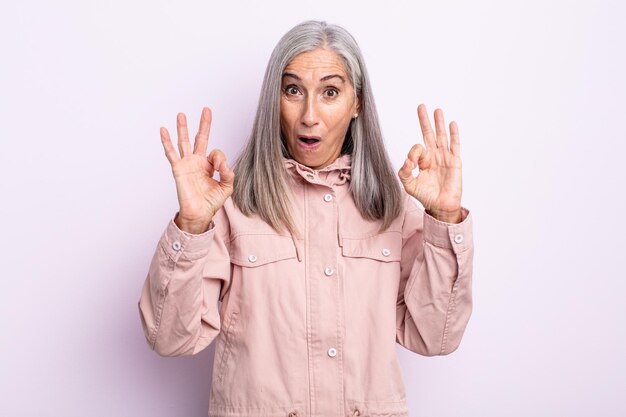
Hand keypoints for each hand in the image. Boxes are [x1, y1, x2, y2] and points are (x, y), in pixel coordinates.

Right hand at [160, 107, 233, 233]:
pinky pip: (171, 153)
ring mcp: (187, 164)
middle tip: (206, 109)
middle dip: (203, 124)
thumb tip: (223, 163)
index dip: (220, 159)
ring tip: (181, 114)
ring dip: (183, 128)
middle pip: (200, 138)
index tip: (221, 169)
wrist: (199, 214)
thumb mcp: (227, 187)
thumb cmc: (211, 202)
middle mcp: (198, 162)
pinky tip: (163, 130)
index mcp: (209, 166)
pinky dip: (167, 141)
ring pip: (184, 142)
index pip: (216, 153)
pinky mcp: (178, 169)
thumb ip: (228, 173)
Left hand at [398, 104, 462, 222]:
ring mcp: (445, 157)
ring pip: (441, 136)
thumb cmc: (426, 196)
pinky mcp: (455, 161)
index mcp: (423, 161)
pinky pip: (455, 145)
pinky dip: (453, 134)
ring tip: (437, 110)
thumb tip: (407, 160)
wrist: (441, 206)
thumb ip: (404, 172)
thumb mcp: (409, 185)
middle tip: (421, 106)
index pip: (416, 148)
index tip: (412, 164)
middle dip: (424, 121)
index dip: (413, 153)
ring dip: (439, 123)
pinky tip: (452, 123)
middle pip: (429, 134)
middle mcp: (434, 156)